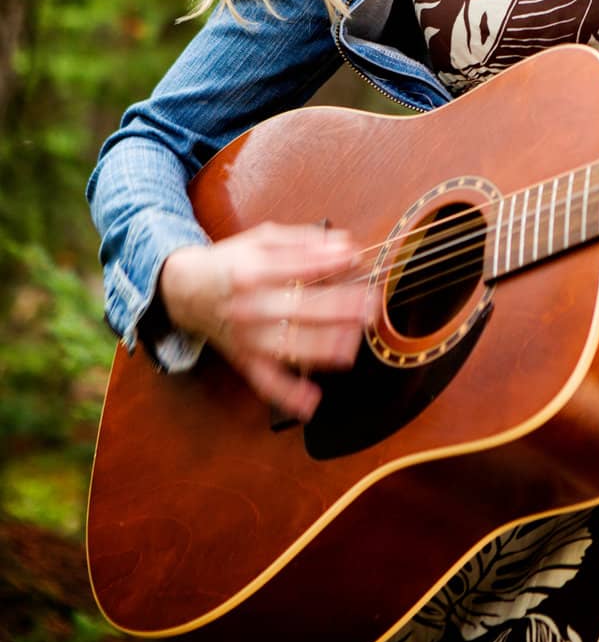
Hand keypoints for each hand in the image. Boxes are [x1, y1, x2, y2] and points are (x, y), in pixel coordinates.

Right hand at [160, 222, 366, 421]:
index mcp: (252, 270)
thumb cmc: (231, 262)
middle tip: (370, 304)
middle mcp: (248, 306)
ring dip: (324, 346)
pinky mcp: (245, 360)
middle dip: (339, 307)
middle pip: (298, 308)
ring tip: (353, 341)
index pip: (297, 267)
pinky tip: (312, 402)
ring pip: (288, 346)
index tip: (356, 259)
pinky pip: (266, 383)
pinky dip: (287, 396)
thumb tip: (344, 244)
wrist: (186, 290)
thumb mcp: (263, 239)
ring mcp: (247, 337)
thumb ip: (305, 240)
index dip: (330, 263)